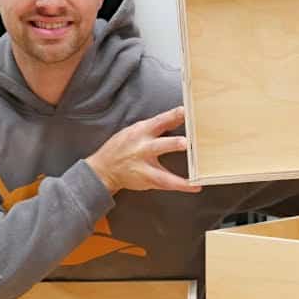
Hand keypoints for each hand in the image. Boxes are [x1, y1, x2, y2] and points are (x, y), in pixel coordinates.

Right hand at [85, 106, 201, 194]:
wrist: (104, 168)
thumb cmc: (124, 146)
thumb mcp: (135, 130)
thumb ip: (156, 125)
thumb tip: (180, 116)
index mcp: (141, 132)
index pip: (159, 121)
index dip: (172, 116)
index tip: (185, 111)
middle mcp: (142, 149)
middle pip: (158, 146)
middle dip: (172, 144)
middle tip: (186, 143)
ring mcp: (143, 167)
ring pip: (160, 172)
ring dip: (176, 177)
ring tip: (193, 181)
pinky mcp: (145, 179)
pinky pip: (165, 184)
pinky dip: (180, 186)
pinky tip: (195, 187)